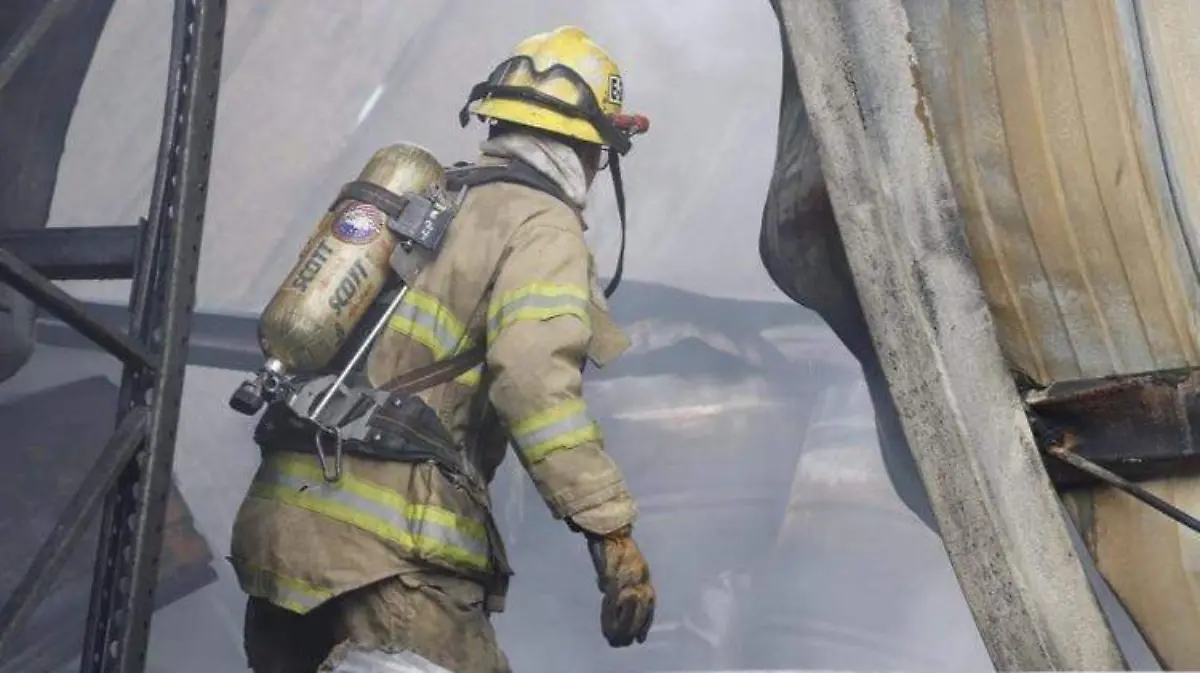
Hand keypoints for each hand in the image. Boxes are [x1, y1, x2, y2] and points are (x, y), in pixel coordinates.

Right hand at [584, 526, 655, 646]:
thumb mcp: (626, 562)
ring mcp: (628, 583)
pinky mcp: (615, 583)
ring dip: (622, 628)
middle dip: (633, 629)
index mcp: (644, 576)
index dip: (645, 623)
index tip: (641, 638)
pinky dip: (610, 619)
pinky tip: (608, 630)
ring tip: (618, 641)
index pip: (649, 606)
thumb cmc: (616, 544)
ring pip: (628, 613)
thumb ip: (623, 577)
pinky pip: (613, 606)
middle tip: (628, 643)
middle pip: (641, 612)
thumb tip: (608, 590)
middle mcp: (640, 582)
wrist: (611, 531)